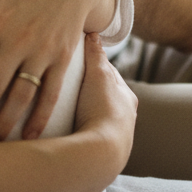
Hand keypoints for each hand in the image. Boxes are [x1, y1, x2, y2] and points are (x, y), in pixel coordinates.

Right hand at [74, 33, 137, 175]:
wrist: (98, 156)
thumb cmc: (102, 111)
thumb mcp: (98, 75)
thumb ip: (96, 55)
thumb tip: (94, 34)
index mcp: (128, 99)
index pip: (110, 76)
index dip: (94, 67)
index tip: (79, 63)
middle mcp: (126, 120)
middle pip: (104, 100)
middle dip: (89, 93)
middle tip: (68, 87)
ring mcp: (114, 141)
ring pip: (97, 121)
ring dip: (84, 116)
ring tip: (62, 111)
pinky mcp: (101, 157)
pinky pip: (88, 139)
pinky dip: (80, 134)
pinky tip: (67, 133)